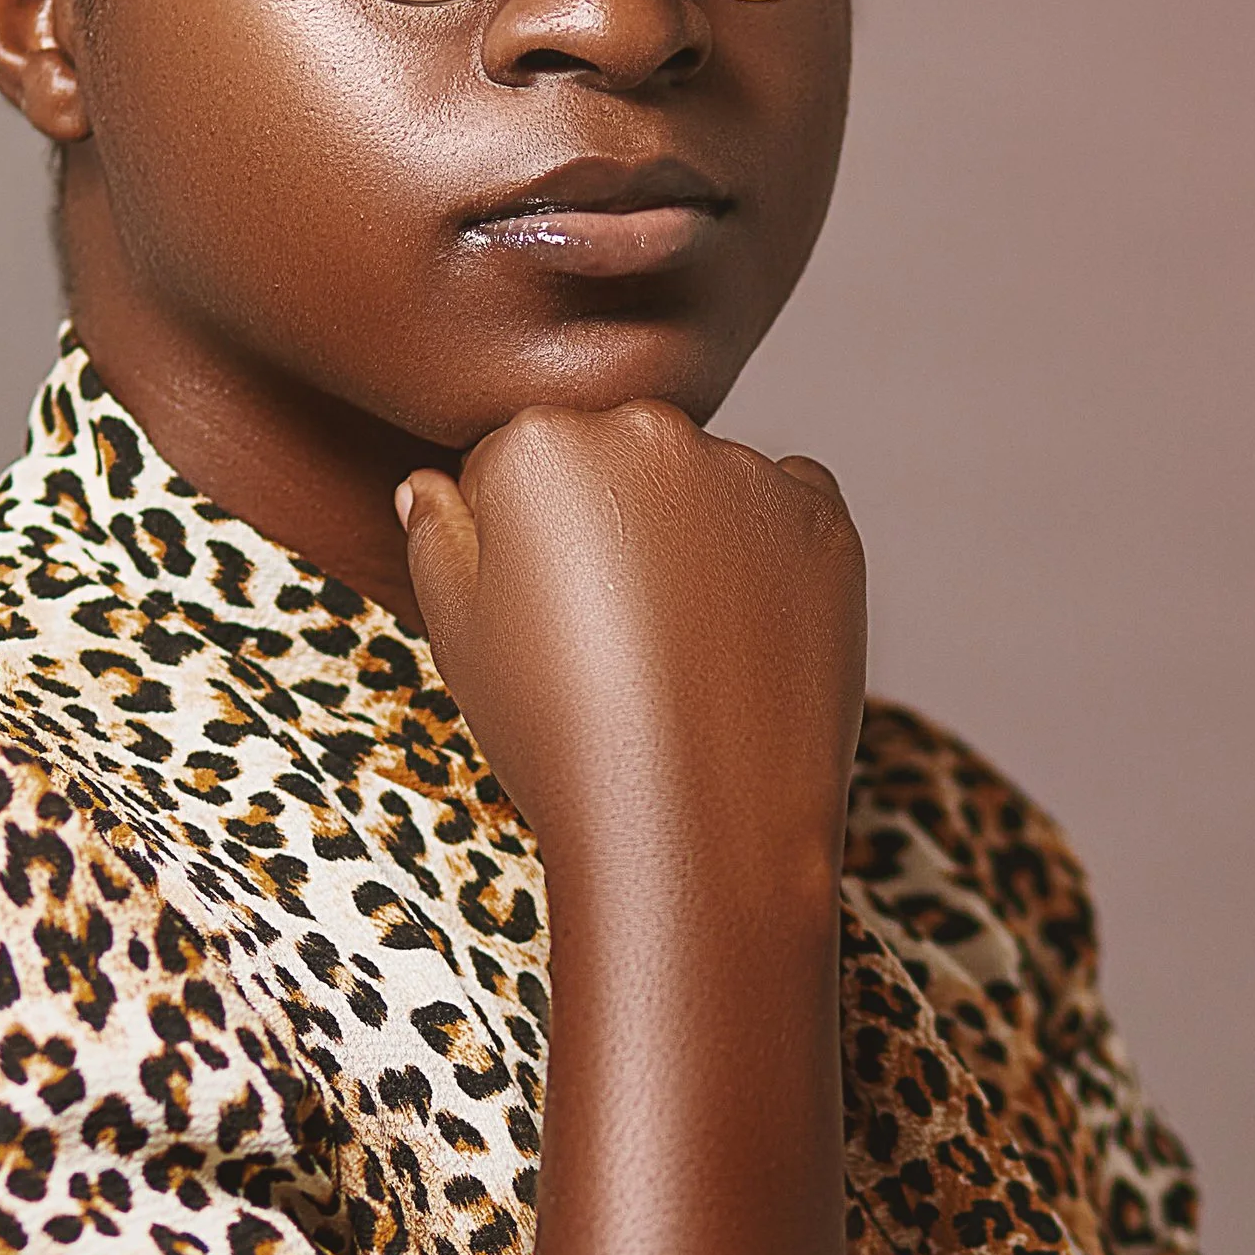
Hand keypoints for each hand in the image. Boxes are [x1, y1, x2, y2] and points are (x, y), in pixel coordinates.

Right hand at [396, 401, 863, 893]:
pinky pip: (787, 512)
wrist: (695, 824)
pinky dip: (768, 555)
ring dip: (690, 535)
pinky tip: (741, 634)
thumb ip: (438, 536)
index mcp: (539, 443)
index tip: (542, 612)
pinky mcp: (825, 520)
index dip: (521, 544)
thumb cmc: (560, 735)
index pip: (517, 460)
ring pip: (703, 483)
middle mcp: (647, 430)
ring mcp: (747, 472)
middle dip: (607, 521)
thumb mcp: (458, 636)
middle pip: (615, 456)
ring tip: (678, 647)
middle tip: (609, 633)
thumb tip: (428, 485)